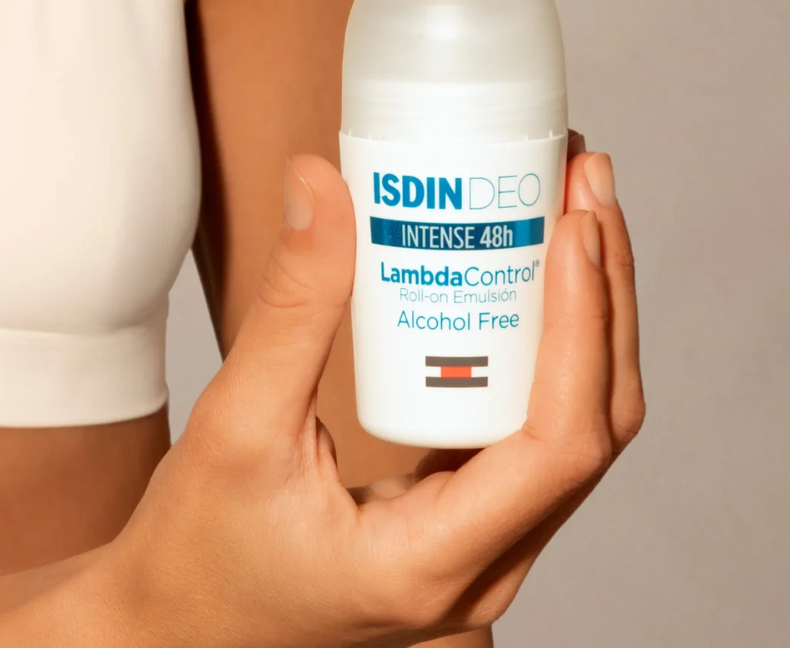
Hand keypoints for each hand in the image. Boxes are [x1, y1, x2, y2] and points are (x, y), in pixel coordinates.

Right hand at [86, 145, 641, 647]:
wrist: (185, 624)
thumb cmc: (197, 555)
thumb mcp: (238, 426)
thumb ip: (290, 307)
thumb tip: (325, 190)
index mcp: (433, 563)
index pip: (560, 442)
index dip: (583, 324)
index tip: (572, 225)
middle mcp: (484, 565)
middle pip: (595, 423)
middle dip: (604, 293)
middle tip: (584, 185)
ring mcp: (485, 545)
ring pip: (580, 425)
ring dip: (588, 314)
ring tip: (573, 214)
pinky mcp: (467, 516)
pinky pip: (540, 427)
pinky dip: (553, 347)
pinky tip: (531, 282)